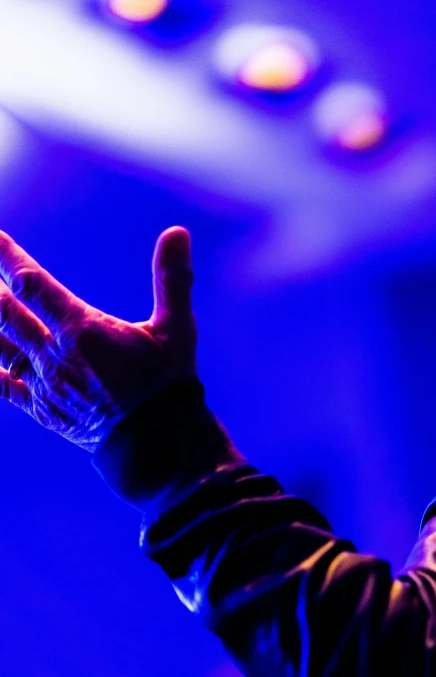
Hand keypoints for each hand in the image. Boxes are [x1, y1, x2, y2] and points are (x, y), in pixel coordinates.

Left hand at [0, 227, 196, 450]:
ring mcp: (44, 385)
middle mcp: (54, 356)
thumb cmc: (168, 383)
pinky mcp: (43, 410)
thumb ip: (173, 278)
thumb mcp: (176, 328)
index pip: (32, 284)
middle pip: (4, 312)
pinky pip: (3, 386)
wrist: (158, 444)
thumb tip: (177, 232)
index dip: (7, 257)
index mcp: (82, 330)